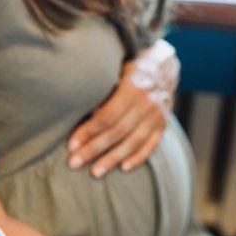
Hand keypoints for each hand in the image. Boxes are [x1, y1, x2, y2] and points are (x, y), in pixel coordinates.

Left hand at [68, 39, 179, 177]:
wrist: (163, 63)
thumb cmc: (129, 65)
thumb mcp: (115, 67)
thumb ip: (102, 88)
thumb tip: (81, 110)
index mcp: (133, 87)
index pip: (107, 116)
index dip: (88, 132)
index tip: (71, 145)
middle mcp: (147, 103)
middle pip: (117, 132)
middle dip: (94, 149)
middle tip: (74, 163)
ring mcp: (158, 115)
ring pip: (133, 142)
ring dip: (112, 159)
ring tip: (95, 172)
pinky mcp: (163, 124)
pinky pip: (151, 144)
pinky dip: (138, 157)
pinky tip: (123, 168)